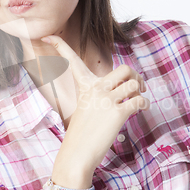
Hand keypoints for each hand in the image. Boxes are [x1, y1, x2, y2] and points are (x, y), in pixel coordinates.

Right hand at [41, 35, 149, 175]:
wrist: (77, 155)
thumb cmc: (83, 133)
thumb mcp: (86, 107)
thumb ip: (100, 93)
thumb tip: (126, 86)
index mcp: (84, 86)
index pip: (70, 60)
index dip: (58, 45)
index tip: (46, 35)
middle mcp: (95, 89)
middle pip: (125, 69)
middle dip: (136, 76)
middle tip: (138, 86)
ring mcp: (106, 100)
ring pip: (135, 84)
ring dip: (141, 92)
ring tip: (137, 101)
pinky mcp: (117, 113)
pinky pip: (139, 101)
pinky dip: (144, 104)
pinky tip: (141, 109)